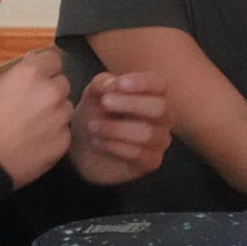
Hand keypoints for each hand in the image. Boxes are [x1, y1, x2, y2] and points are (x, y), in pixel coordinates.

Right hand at [0, 48, 72, 189]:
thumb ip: (16, 74)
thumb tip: (33, 62)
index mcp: (31, 75)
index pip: (54, 59)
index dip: (45, 68)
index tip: (38, 77)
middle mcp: (51, 93)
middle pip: (63, 83)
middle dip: (51, 90)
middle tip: (33, 104)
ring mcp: (60, 118)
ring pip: (66, 107)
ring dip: (55, 112)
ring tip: (33, 125)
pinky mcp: (64, 141)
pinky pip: (64, 130)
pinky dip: (54, 133)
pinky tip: (35, 141)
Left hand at [68, 71, 172, 185]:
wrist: (83, 148)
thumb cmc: (95, 114)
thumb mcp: (93, 94)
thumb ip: (102, 84)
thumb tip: (113, 84)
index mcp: (152, 95)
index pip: (158, 84)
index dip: (142, 83)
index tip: (120, 84)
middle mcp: (162, 117)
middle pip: (160, 108)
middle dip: (131, 104)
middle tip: (104, 103)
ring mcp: (159, 140)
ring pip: (147, 133)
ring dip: (115, 128)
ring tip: (92, 127)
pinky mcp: (151, 162)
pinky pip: (139, 154)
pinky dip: (114, 146)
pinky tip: (98, 143)